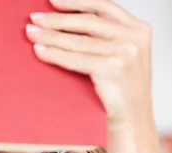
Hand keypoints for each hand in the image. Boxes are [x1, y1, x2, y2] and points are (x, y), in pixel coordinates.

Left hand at [25, 0, 152, 127]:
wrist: (133, 122)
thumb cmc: (122, 92)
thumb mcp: (122, 56)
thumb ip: (106, 37)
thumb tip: (66, 21)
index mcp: (139, 29)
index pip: (104, 6)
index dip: (77, 1)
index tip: (54, 0)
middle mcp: (135, 37)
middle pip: (89, 21)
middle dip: (58, 18)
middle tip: (35, 17)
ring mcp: (126, 53)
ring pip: (79, 40)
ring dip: (51, 35)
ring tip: (32, 33)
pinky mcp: (113, 68)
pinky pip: (76, 58)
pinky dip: (55, 54)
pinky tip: (40, 51)